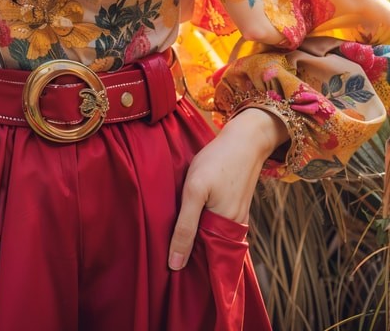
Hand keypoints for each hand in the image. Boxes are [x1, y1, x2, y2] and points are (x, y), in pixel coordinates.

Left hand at [168, 107, 287, 269]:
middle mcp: (234, 230)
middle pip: (207, 251)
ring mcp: (236, 219)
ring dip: (193, 238)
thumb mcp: (194, 191)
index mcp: (224, 231)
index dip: (184, 263)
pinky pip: (215, 225)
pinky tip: (187, 218)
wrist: (244, 141)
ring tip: (171, 233)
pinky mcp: (234, 208)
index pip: (203, 262)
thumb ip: (185, 227)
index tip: (165, 267)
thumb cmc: (216, 163)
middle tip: (164, 249)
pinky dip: (201, 225)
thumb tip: (175, 264)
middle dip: (188, 253)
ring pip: (210, 237)